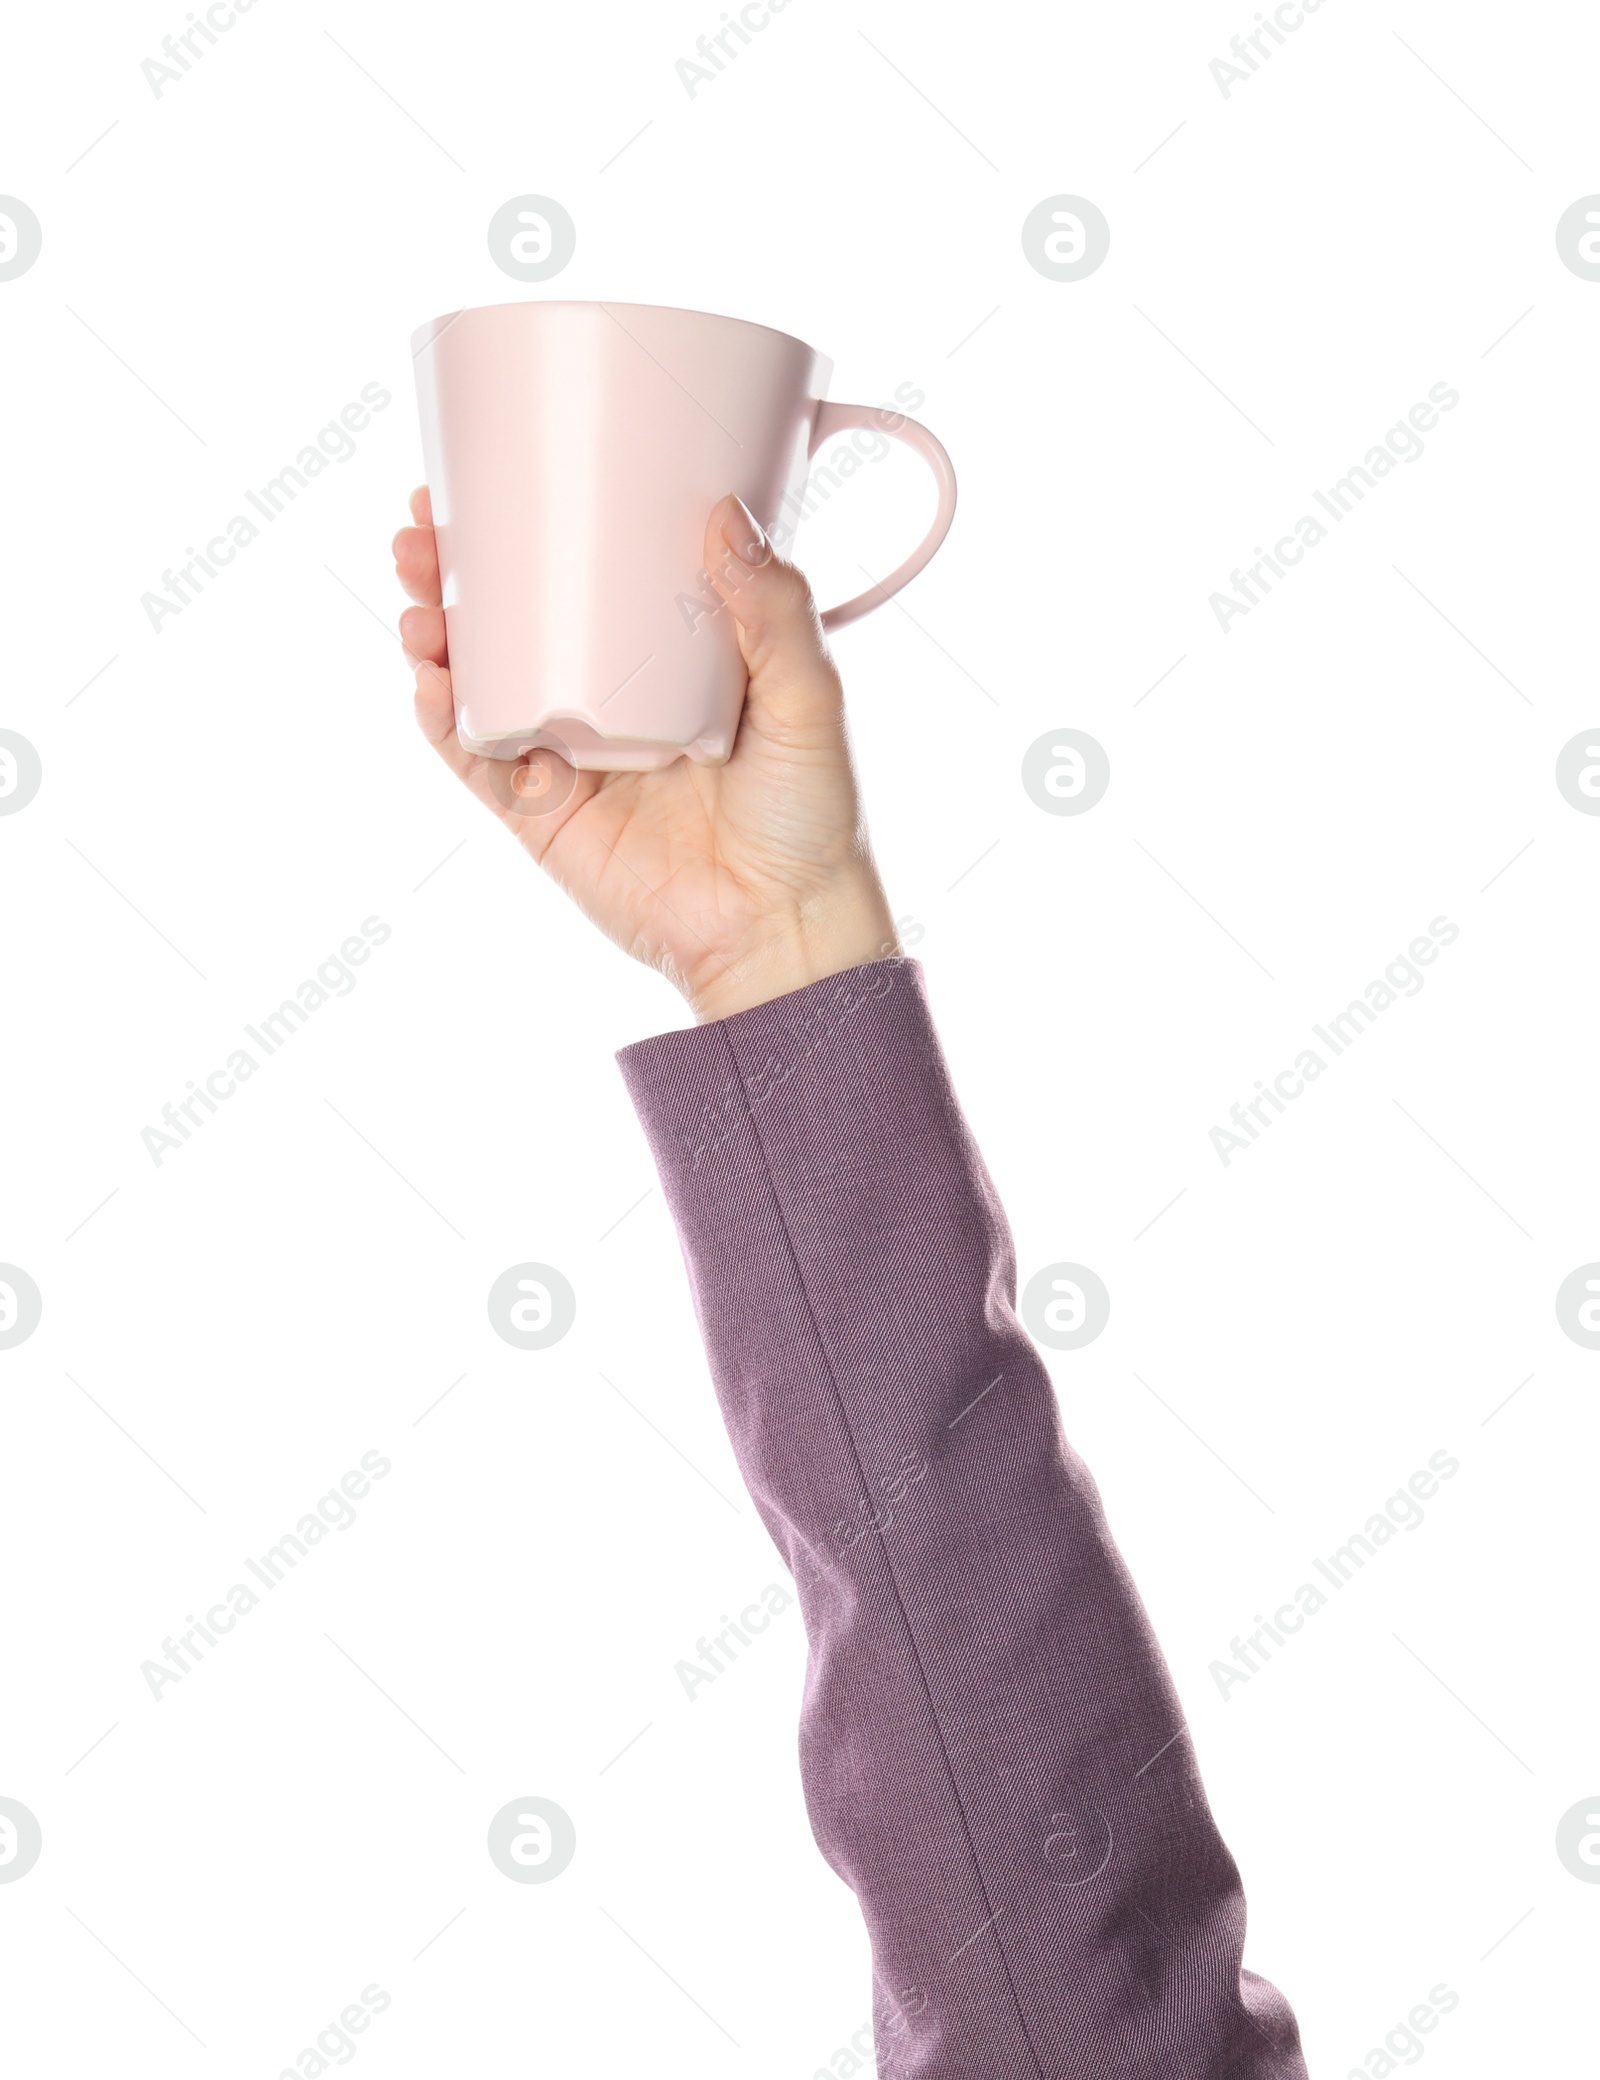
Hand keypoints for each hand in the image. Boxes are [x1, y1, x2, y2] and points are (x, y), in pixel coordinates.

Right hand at [393, 489, 896, 1021]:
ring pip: (478, 681)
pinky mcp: (543, 817)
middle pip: (509, 620)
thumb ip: (774, 610)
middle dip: (454, 570)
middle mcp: (606, 700)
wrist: (782, 928)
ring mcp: (567, 757)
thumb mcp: (808, 696)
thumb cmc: (809, 817)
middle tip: (424, 527)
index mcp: (664, 661)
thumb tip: (723, 515)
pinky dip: (441, 719)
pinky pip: (476, 759)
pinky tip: (428, 677)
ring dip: (433, 632)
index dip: (531, 526)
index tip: (492, 473)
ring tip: (416, 591)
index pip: (584, 576)